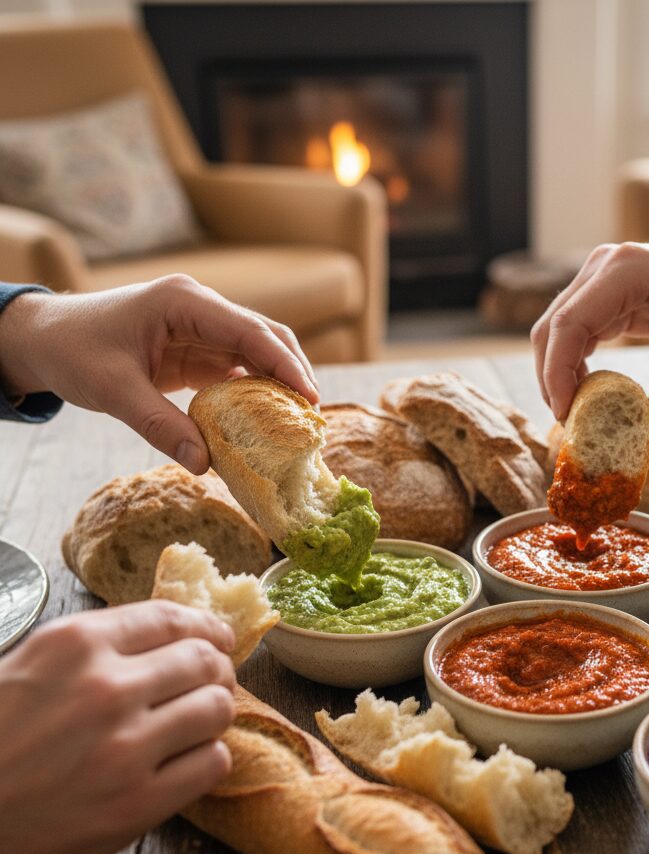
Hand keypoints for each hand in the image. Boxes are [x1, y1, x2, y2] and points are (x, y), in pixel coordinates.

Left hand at [0, 275, 319, 472]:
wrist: (42, 338)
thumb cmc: (73, 351)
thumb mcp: (112, 390)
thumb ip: (159, 424)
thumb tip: (204, 464)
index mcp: (185, 302)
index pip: (250, 331)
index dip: (286, 364)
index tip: (310, 398)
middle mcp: (200, 308)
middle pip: (265, 335)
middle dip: (294, 371)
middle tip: (313, 414)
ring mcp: (200, 327)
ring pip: (257, 350)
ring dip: (279, 382)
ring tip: (299, 420)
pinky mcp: (196, 348)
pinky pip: (237, 367)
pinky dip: (256, 390)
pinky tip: (268, 418)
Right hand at [0, 601, 236, 853]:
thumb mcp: (22, 670)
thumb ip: (90, 650)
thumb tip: (162, 637)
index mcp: (74, 645)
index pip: (172, 619)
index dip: (206, 628)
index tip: (218, 637)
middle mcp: (106, 688)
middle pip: (204, 660)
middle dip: (217, 669)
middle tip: (213, 682)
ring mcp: (126, 747)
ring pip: (218, 708)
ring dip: (215, 713)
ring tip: (199, 723)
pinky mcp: (138, 805)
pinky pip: (213, 763)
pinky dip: (208, 759)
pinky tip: (186, 763)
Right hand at [531, 241, 648, 432]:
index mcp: (626, 269)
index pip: (570, 323)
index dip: (558, 371)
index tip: (565, 413)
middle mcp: (603, 266)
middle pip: (553, 327)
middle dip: (552, 377)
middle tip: (568, 421)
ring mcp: (598, 277)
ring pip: (555, 329)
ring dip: (557, 371)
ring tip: (576, 411)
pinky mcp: (600, 292)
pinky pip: (572, 330)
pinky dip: (571, 362)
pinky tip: (586, 390)